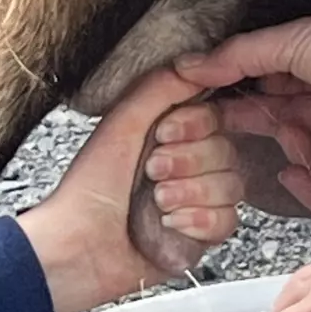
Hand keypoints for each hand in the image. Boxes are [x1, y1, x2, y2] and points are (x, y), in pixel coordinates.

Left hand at [19, 68, 239, 311]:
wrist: (78, 247)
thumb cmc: (88, 189)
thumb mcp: (121, 125)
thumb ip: (159, 89)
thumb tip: (195, 65)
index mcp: (167, 137)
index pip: (214, 119)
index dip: (196, 127)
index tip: (164, 135)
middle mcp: (185, 167)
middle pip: (228, 152)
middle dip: (189, 163)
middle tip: (152, 173)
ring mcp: (195, 202)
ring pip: (232, 187)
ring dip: (192, 193)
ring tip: (158, 202)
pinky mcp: (199, 237)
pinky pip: (228, 222)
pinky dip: (199, 222)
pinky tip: (171, 224)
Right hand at [177, 15, 310, 220]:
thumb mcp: (294, 40)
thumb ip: (240, 53)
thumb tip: (191, 65)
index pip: (273, 90)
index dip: (240, 94)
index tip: (209, 101)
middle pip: (281, 125)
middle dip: (251, 125)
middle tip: (219, 129)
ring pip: (298, 160)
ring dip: (283, 150)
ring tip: (282, 137)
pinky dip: (302, 187)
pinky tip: (294, 171)